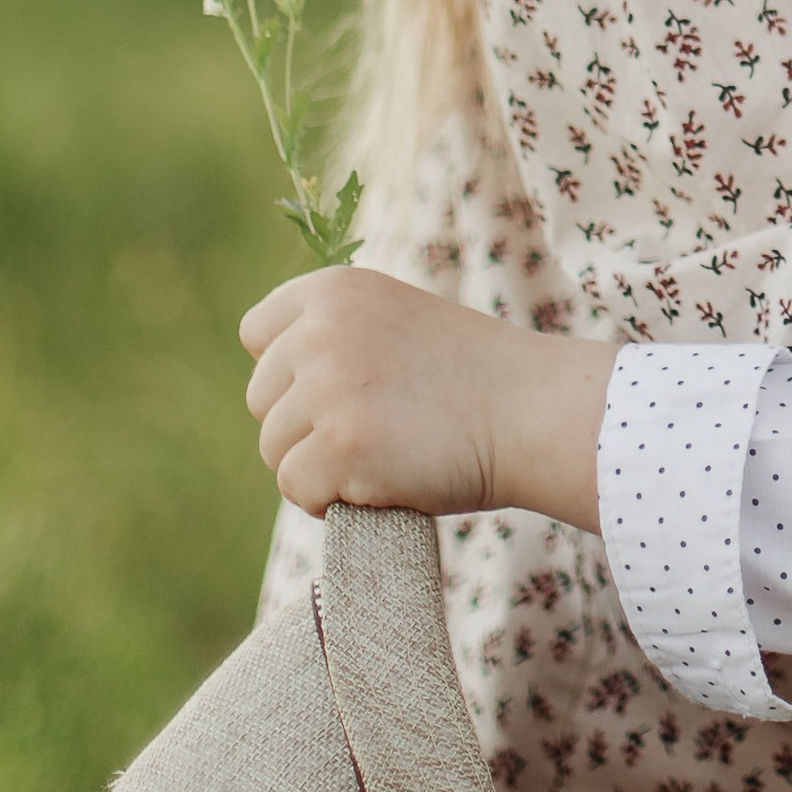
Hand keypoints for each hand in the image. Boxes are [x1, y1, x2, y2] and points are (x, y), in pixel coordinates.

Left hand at [239, 266, 614, 530]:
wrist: (532, 411)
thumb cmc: (474, 377)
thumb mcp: (396, 322)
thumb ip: (337, 338)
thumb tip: (278, 385)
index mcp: (335, 289)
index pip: (258, 333)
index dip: (290, 372)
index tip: (339, 389)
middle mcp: (321, 329)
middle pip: (261, 399)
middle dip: (304, 425)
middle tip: (373, 429)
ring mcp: (327, 386)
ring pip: (274, 450)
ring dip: (319, 466)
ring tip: (384, 455)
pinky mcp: (338, 444)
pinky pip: (297, 490)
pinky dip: (332, 501)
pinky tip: (384, 482)